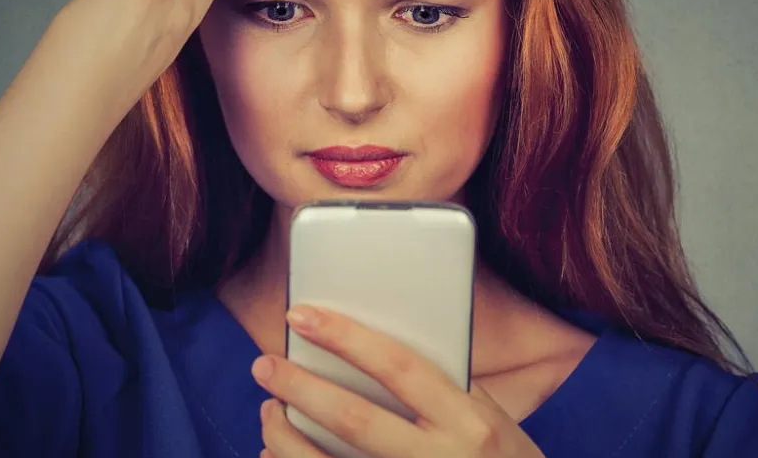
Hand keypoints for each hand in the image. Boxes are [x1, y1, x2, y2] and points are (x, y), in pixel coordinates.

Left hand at [252, 306, 546, 457]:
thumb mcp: (492, 423)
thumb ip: (444, 392)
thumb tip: (373, 353)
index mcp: (468, 424)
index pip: (399, 368)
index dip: (345, 337)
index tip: (301, 314)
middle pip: (354, 419)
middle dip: (299, 388)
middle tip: (264, 363)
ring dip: (285, 437)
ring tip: (266, 411)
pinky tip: (276, 454)